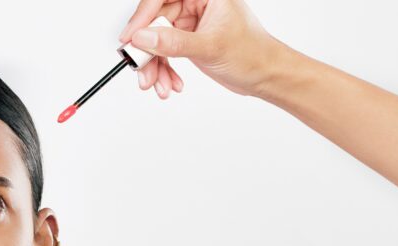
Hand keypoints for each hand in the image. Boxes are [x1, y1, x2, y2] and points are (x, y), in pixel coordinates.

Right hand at [118, 0, 287, 98]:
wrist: (266, 75)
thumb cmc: (254, 53)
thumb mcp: (211, 47)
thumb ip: (174, 41)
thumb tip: (143, 38)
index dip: (142, 16)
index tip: (131, 39)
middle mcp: (195, 4)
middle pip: (155, 21)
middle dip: (148, 51)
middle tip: (143, 71)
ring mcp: (190, 23)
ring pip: (156, 40)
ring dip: (154, 65)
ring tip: (159, 85)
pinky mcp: (187, 40)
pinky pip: (164, 52)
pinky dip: (163, 70)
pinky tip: (171, 83)